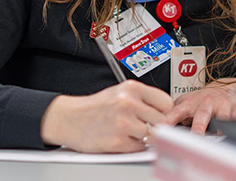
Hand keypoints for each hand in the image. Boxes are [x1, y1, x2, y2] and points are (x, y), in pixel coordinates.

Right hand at [41, 80, 172, 152]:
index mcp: (132, 88)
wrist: (70, 119)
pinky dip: (133, 146)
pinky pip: (139, 147)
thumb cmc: (95, 106)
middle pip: (161, 120)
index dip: (163, 111)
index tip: (159, 114)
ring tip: (129, 130)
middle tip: (143, 125)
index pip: (165, 102)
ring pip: (151, 135)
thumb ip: (142, 99)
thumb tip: (165, 112)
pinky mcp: (118, 141)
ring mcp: (123, 123)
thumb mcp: (120, 92)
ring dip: (143, 136)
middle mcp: (129, 103)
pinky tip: (121, 137)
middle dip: (154, 125)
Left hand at [165, 78, 235, 134]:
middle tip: (196, 137)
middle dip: (199, 128)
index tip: (162, 129)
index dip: (168, 121)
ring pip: (224, 119)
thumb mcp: (185, 103)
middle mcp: (205, 104)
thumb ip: (173, 116)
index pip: (175, 113)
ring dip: (224, 128)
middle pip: (201, 116)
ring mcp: (222, 108)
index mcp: (189, 104)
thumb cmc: (202, 99)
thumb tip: (156, 129)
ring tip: (222, 135)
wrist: (226, 87)